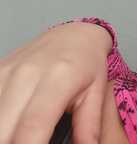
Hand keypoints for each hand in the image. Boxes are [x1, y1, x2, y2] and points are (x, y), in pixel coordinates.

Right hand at [0, 22, 112, 142]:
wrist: (74, 35)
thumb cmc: (87, 64)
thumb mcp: (96, 94)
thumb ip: (89, 127)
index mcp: (58, 79)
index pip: (33, 126)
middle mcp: (26, 75)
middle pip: (5, 128)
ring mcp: (6, 73)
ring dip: (4, 135)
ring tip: (19, 138)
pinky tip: (10, 126)